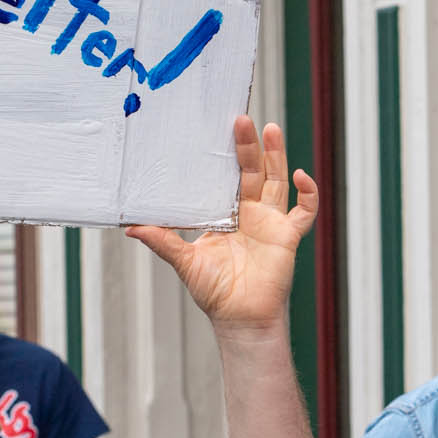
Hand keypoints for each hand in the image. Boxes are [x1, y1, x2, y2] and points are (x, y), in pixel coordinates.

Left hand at [127, 118, 317, 331]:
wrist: (240, 319)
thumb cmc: (214, 292)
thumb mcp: (184, 261)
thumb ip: (162, 240)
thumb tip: (130, 228)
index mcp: (226, 213)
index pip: (226, 176)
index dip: (224, 154)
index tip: (217, 129)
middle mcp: (250, 213)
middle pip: (251, 170)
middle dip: (247, 145)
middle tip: (241, 118)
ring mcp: (271, 222)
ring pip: (277, 180)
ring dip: (276, 155)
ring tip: (271, 129)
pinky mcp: (288, 236)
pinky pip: (304, 210)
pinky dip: (307, 193)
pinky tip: (301, 175)